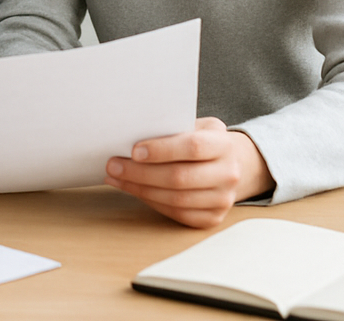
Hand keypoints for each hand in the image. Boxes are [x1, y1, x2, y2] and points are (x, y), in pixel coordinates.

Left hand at [105, 117, 273, 227]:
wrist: (230, 164)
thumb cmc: (202, 140)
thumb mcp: (195, 126)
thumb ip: (171, 128)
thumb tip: (130, 132)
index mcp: (224, 145)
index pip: (193, 147)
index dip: (162, 150)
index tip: (134, 150)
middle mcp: (228, 174)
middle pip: (180, 177)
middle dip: (141, 173)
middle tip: (113, 165)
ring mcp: (223, 199)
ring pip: (176, 199)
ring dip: (140, 189)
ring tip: (115, 177)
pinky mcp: (212, 217)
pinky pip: (177, 213)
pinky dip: (150, 201)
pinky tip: (132, 189)